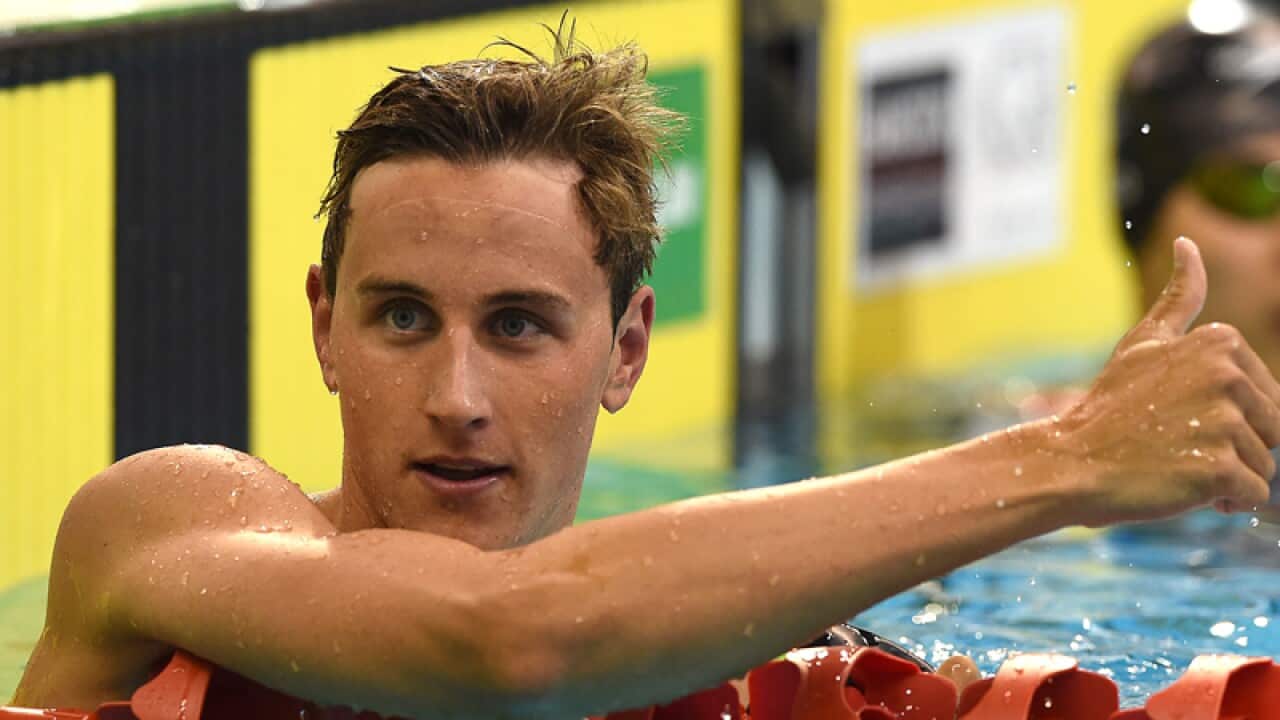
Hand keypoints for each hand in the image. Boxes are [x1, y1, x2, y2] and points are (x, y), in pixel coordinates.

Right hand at [1055, 237, 1279, 525]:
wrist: (1071, 461)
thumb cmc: (1109, 408)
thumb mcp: (1142, 343)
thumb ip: (1178, 298)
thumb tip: (1188, 244)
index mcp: (1220, 342)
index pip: (1266, 397)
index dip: (1229, 417)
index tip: (1179, 415)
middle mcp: (1228, 375)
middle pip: (1272, 430)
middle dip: (1234, 447)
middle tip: (1177, 443)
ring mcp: (1224, 421)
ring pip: (1264, 465)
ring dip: (1226, 477)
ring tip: (1175, 465)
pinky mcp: (1218, 466)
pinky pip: (1253, 494)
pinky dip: (1225, 501)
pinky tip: (1183, 488)